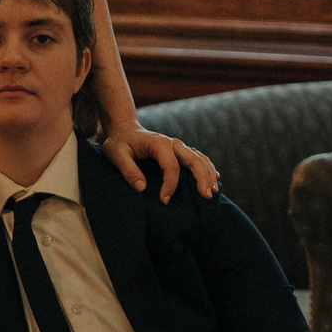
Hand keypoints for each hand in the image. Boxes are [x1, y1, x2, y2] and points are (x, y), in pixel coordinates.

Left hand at [102, 121, 221, 203]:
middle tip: (207, 196)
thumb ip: (128, 170)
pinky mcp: (180, 151)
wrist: (124, 130)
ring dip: (209, 174)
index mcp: (159, 144)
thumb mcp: (116, 154)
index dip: (170, 185)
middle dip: (202, 178)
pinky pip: (199, 158)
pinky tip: (215, 178)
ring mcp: (179, 146)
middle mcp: (173, 143)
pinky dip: (208, 168)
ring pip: (200, 159)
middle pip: (194, 160)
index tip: (164, 201)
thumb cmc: (119, 143)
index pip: (171, 166)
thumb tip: (142, 188)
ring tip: (214, 192)